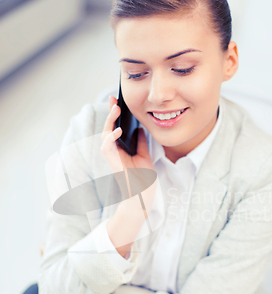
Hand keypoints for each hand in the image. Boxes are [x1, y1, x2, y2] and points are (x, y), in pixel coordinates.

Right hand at [101, 96, 157, 255]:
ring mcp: (112, 156)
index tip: (118, 101)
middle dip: (110, 113)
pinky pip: (106, 147)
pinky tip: (117, 130)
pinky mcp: (112, 162)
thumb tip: (140, 128)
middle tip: (113, 99)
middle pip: (109, 128)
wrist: (144, 194)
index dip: (115, 115)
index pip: (116, 128)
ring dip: (109, 121)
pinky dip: (110, 138)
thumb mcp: (145, 155)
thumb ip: (141, 142)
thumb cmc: (144, 178)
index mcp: (121, 149)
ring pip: (105, 135)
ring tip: (115, 109)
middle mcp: (114, 151)